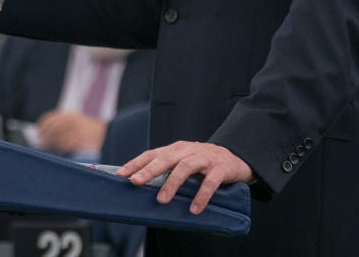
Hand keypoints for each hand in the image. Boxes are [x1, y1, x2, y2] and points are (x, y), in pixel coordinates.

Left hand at [36, 110, 106, 152]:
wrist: (104, 133)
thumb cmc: (86, 129)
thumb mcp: (74, 120)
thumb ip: (61, 124)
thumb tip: (45, 133)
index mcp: (68, 115)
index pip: (49, 118)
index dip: (42, 126)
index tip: (39, 132)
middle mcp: (70, 121)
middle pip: (52, 128)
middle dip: (45, 136)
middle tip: (42, 143)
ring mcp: (75, 129)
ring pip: (57, 137)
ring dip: (52, 143)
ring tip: (49, 147)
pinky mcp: (79, 139)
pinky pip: (66, 144)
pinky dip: (62, 147)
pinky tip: (64, 148)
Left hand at [117, 141, 253, 214]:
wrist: (237, 157)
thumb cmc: (205, 162)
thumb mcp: (184, 161)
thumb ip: (167, 169)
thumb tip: (142, 183)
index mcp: (177, 149)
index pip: (152, 154)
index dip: (136, 163)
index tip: (120, 174)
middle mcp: (189, 151)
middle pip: (166, 158)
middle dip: (149, 170)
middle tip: (136, 182)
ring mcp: (205, 158)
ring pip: (185, 167)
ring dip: (172, 183)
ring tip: (162, 200)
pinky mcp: (221, 168)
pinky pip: (210, 182)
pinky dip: (201, 195)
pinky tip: (194, 208)